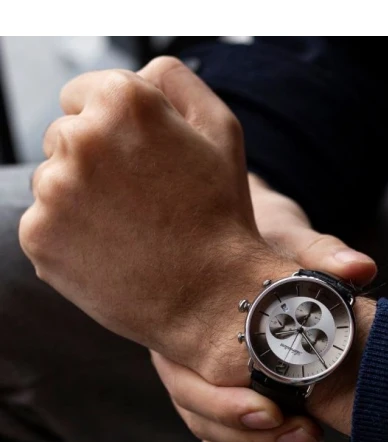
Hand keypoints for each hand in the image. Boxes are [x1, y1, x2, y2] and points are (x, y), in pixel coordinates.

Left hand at [20, 57, 290, 384]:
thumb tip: (138, 71)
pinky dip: (70, 239)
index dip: (116, 131)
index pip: (83, 95)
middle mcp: (79, 137)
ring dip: (81, 201)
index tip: (141, 164)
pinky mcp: (38, 235)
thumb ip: (175, 81)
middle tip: (142, 203)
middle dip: (95, 164)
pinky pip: (44, 225)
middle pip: (64, 138)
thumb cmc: (222, 216)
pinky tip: (112, 254)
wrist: (213, 297)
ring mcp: (53, 189)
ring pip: (52, 182)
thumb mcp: (223, 132)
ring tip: (130, 232)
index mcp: (122, 101)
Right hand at [151, 171, 377, 441]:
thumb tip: (362, 268)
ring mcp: (200, 372)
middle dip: (250, 434)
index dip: (227, 405)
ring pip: (212, 431)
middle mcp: (184, 350)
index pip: (190, 378)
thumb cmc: (264, 234)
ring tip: (306, 439)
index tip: (274, 413)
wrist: (252, 235)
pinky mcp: (223, 386)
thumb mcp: (287, 234)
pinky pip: (225, 436)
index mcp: (187, 319)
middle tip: (304, 433)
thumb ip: (319, 253)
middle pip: (198, 412)